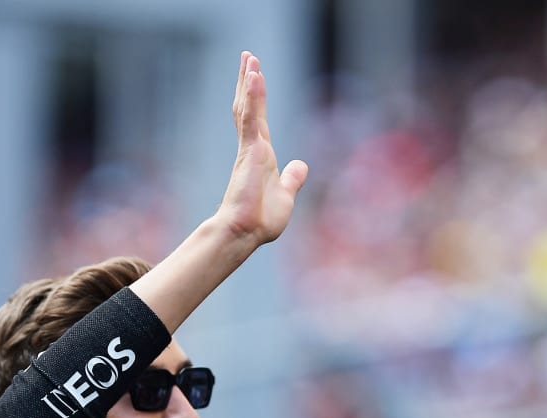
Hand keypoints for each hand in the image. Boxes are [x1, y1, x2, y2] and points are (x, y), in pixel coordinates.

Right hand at [218, 51, 308, 244]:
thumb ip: (292, 178)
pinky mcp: (249, 152)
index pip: (258, 119)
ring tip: (250, 58)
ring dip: (249, 82)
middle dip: (249, 80)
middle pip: (250, 106)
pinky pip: (251, 119)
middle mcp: (254, 147)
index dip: (256, 97)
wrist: (245, 233)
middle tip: (248, 56)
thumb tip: (301, 165)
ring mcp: (250, 148)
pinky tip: (254, 78)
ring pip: (248, 108)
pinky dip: (253, 98)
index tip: (255, 76)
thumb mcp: (285, 195)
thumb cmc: (260, 219)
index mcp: (262, 155)